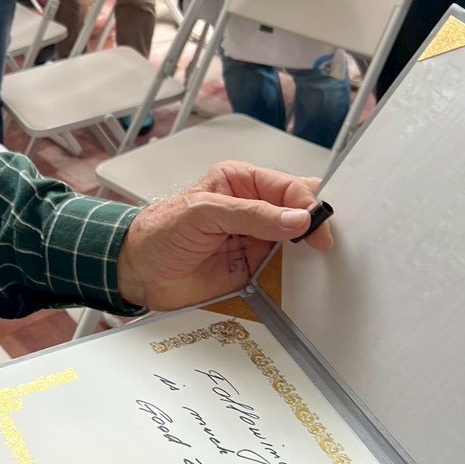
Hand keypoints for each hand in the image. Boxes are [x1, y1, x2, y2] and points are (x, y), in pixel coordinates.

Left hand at [117, 161, 331, 310]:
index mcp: (241, 182)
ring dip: (310, 253)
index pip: (288, 187)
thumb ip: (250, 215)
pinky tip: (306, 281)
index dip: (307, 205)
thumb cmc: (159, 233)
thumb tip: (296, 219)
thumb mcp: (203, 214)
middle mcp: (254, 209)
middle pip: (299, 213)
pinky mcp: (254, 268)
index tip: (315, 227)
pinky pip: (285, 271)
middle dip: (316, 225)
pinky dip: (297, 277)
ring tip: (323, 263)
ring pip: (297, 242)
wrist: (138, 273)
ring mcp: (256, 239)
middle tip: (326, 243)